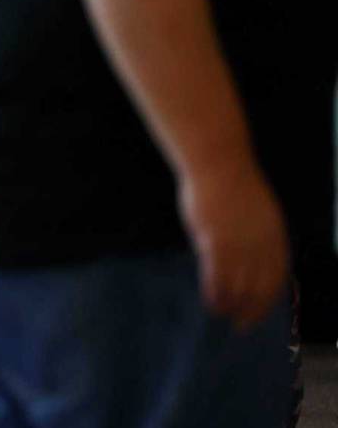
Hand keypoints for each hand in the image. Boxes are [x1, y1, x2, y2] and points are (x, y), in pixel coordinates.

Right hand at [178, 157, 288, 329]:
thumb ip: (256, 238)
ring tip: (222, 314)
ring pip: (238, 285)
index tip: (260, 313)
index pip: (277, 277)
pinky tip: (210, 302)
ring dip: (231, 305)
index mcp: (276, 236)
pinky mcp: (216, 240)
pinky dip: (214, 292)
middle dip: (252, 309)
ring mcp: (239, 242)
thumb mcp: (257, 213)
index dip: (269, 299)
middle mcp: (262, 244)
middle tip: (242, 325)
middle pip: (260, 286)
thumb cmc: (232, 184)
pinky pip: (217, 275)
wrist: (219, 163)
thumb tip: (247, 262)